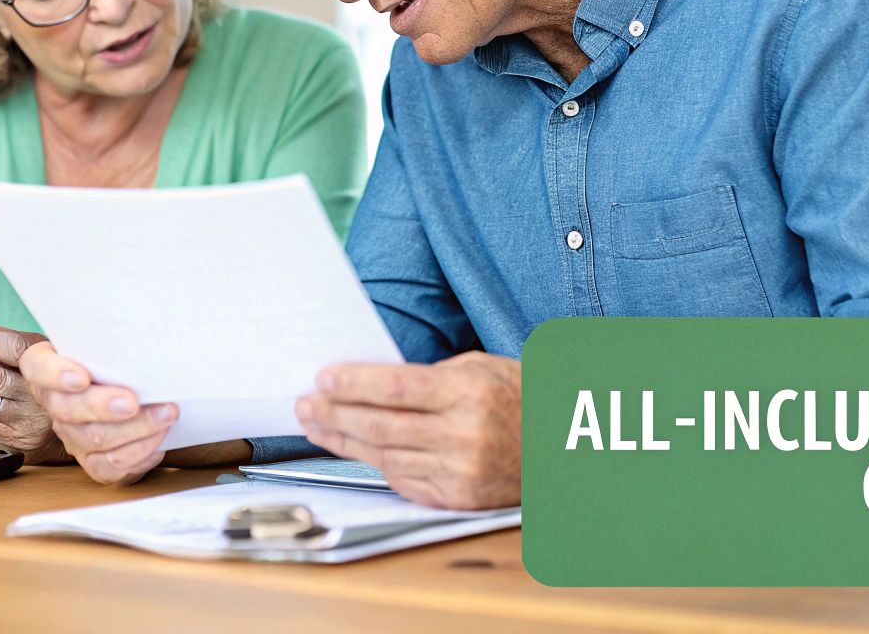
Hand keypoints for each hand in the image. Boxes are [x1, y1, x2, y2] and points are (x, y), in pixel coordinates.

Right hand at [20, 341, 176, 485]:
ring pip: (95, 439)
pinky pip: (110, 467)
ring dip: (135, 429)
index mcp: (48, 367)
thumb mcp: (106, 343)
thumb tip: (144, 339)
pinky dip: (138, 453)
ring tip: (166, 414)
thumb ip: (111, 343)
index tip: (82, 377)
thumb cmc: (113, 359)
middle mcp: (55, 403)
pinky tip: (160, 439)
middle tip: (133, 402)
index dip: (57, 375)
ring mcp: (72, 435)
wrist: (122, 388)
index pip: (39, 368)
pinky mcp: (92, 461)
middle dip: (103, 407)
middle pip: (69, 410)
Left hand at [295, 352, 520, 509]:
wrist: (564, 445)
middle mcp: (464, 435)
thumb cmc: (519, 396)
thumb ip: (428, 377)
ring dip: (344, 441)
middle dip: (334, 414)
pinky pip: (404, 480)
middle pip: (381, 425)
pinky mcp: (459, 499)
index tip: (322, 379)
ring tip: (317, 426)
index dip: (352, 384)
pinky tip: (353, 449)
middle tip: (304, 405)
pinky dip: (375, 463)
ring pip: (385, 456)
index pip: (394, 388)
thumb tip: (368, 382)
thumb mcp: (479, 368)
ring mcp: (461, 472)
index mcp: (469, 393)